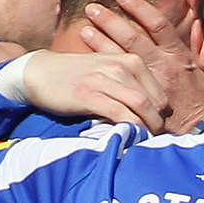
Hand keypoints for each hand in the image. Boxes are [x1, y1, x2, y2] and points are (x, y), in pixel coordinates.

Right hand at [21, 50, 168, 130]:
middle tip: (156, 141)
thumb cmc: (76, 75)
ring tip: (146, 142)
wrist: (40, 72)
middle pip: (153, 101)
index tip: (160, 129)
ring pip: (140, 106)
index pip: (159, 92)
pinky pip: (119, 114)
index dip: (163, 114)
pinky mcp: (89, 95)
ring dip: (147, 127)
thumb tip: (152, 110)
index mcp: (129, 60)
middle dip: (158, 124)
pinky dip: (129, 128)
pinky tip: (129, 138)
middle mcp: (120, 67)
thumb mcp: (108, 70)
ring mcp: (105, 80)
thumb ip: (128, 84)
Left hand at [81, 0, 203, 132]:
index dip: (139, 8)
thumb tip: (199, 23)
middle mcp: (163, 66)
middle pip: (133, 39)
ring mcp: (150, 84)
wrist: (202, 132)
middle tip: (91, 9)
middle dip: (111, 22)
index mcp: (179, 55)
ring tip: (83, 29)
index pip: (157, 25)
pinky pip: (118, 82)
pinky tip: (88, 60)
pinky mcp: (142, 100)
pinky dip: (103, 69)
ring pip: (121, 58)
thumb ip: (203, 47)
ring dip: (101, 43)